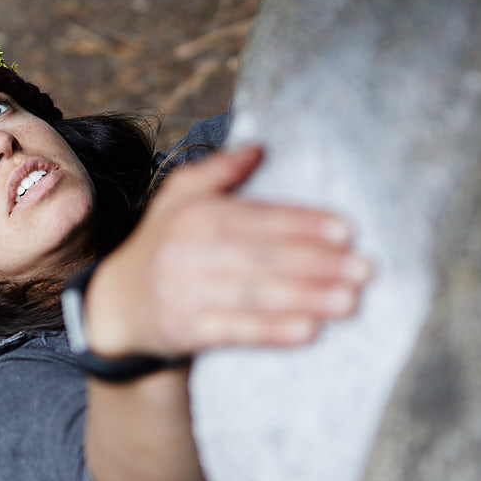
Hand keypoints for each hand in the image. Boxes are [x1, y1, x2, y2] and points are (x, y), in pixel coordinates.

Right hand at [83, 144, 370, 358]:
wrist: (117, 305)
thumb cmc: (163, 243)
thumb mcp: (178, 197)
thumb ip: (218, 171)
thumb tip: (259, 147)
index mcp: (194, 215)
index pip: (257, 218)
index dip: (302, 223)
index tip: (346, 231)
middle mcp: (189, 253)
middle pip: (262, 258)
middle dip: (317, 264)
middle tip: (364, 269)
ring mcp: (187, 294)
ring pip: (256, 296)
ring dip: (306, 299)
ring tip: (350, 301)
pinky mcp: (188, 331)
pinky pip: (238, 331)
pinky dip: (274, 332)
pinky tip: (309, 331)